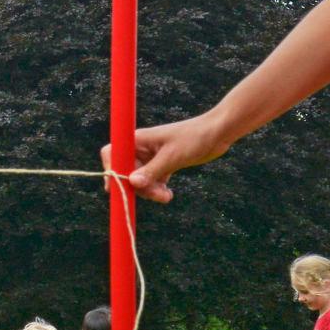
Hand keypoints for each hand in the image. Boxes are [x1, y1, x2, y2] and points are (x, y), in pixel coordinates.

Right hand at [99, 110, 230, 204]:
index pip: (113, 153)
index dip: (111, 170)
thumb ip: (151, 171)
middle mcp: (141, 148)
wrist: (217, 133)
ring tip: (166, 197)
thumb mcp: (172, 157)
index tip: (116, 187)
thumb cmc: (194, 138)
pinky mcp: (163, 164)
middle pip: (127, 172)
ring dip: (150, 191)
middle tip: (155, 196)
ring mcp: (152, 157)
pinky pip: (152, 181)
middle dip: (138, 187)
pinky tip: (168, 194)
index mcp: (138, 140)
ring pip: (140, 179)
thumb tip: (131, 183)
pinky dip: (157, 189)